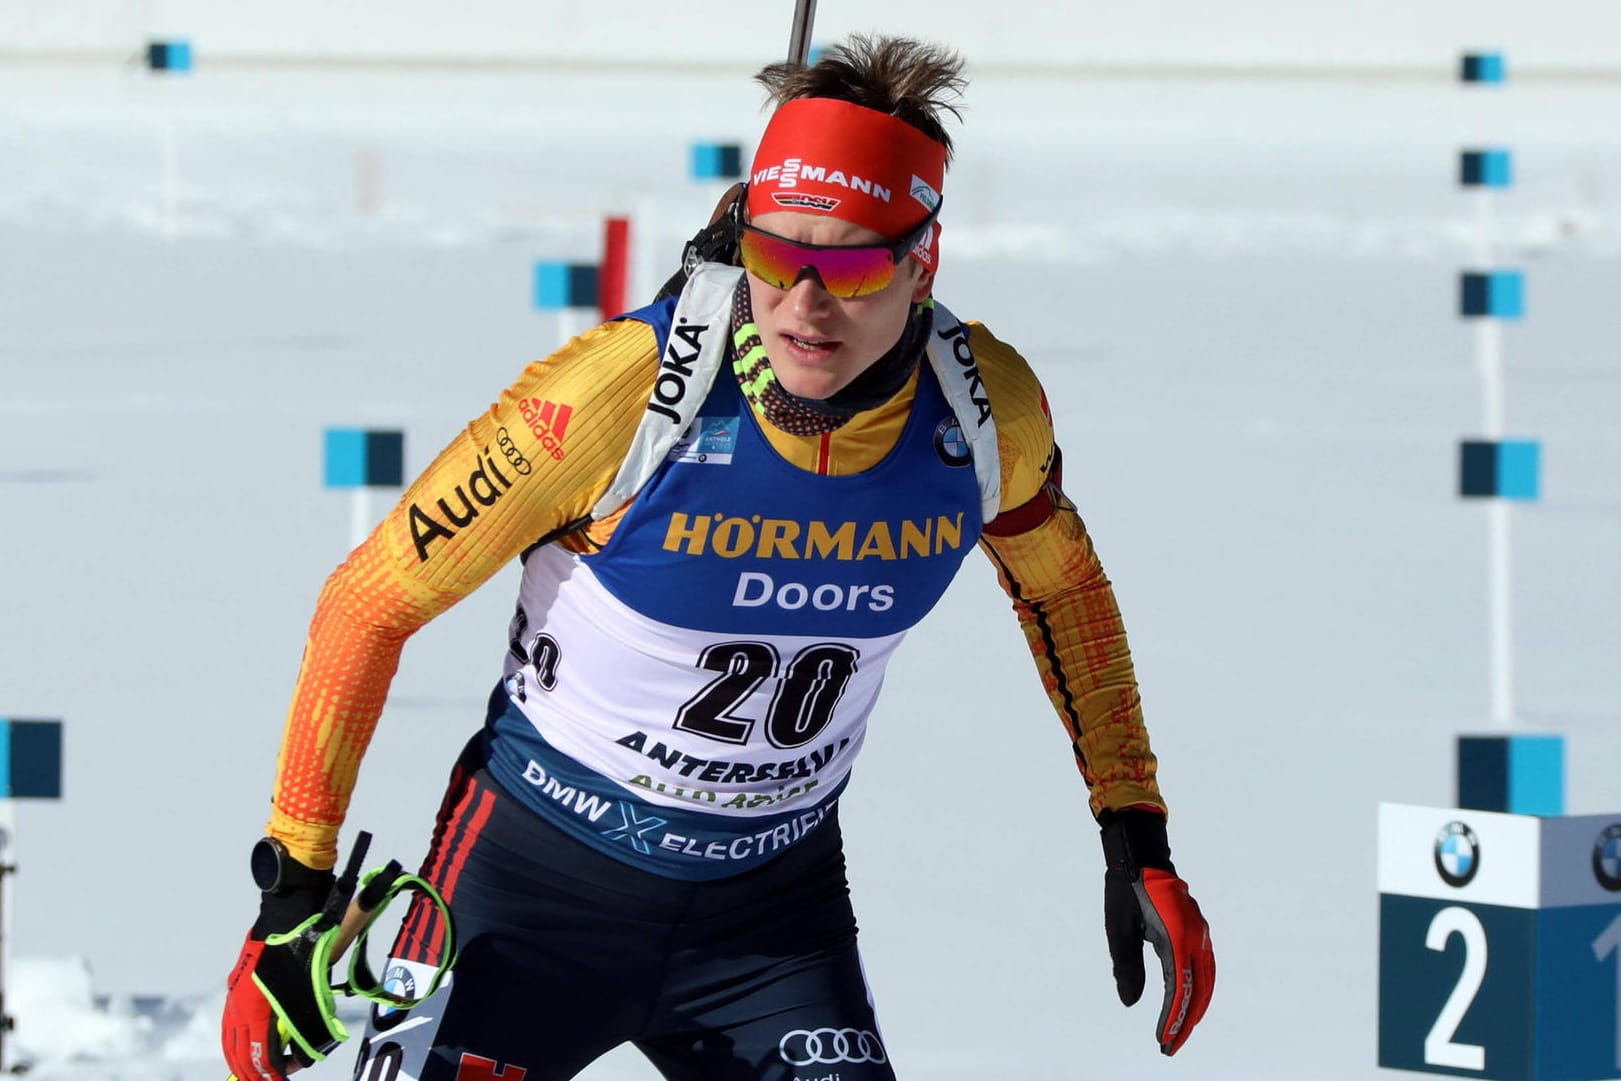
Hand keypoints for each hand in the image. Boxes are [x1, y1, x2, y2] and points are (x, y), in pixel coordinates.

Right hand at [222, 866, 344, 1079]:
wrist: (290, 908)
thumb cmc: (308, 946)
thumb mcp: (314, 987)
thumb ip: (309, 1022)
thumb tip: (306, 1053)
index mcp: (258, 1008)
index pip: (261, 1055)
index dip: (273, 1073)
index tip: (283, 1079)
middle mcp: (240, 1004)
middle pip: (240, 1051)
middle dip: (253, 1071)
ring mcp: (236, 992)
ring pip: (232, 1036)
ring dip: (243, 1056)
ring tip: (256, 1070)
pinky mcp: (239, 982)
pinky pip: (233, 1019)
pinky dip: (238, 1037)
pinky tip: (249, 1042)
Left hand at [1100, 808, 1214, 1054]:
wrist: (1141, 852)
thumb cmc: (1125, 888)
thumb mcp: (1118, 928)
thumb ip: (1126, 965)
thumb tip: (1131, 1003)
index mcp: (1176, 937)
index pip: (1178, 989)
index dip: (1171, 1019)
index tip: (1162, 1042)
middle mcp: (1195, 937)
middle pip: (1199, 990)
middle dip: (1186, 1021)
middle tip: (1171, 1047)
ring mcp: (1201, 932)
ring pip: (1206, 980)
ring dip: (1196, 1008)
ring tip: (1180, 1032)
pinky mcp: (1199, 929)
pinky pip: (1205, 967)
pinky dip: (1200, 989)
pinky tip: (1189, 1002)